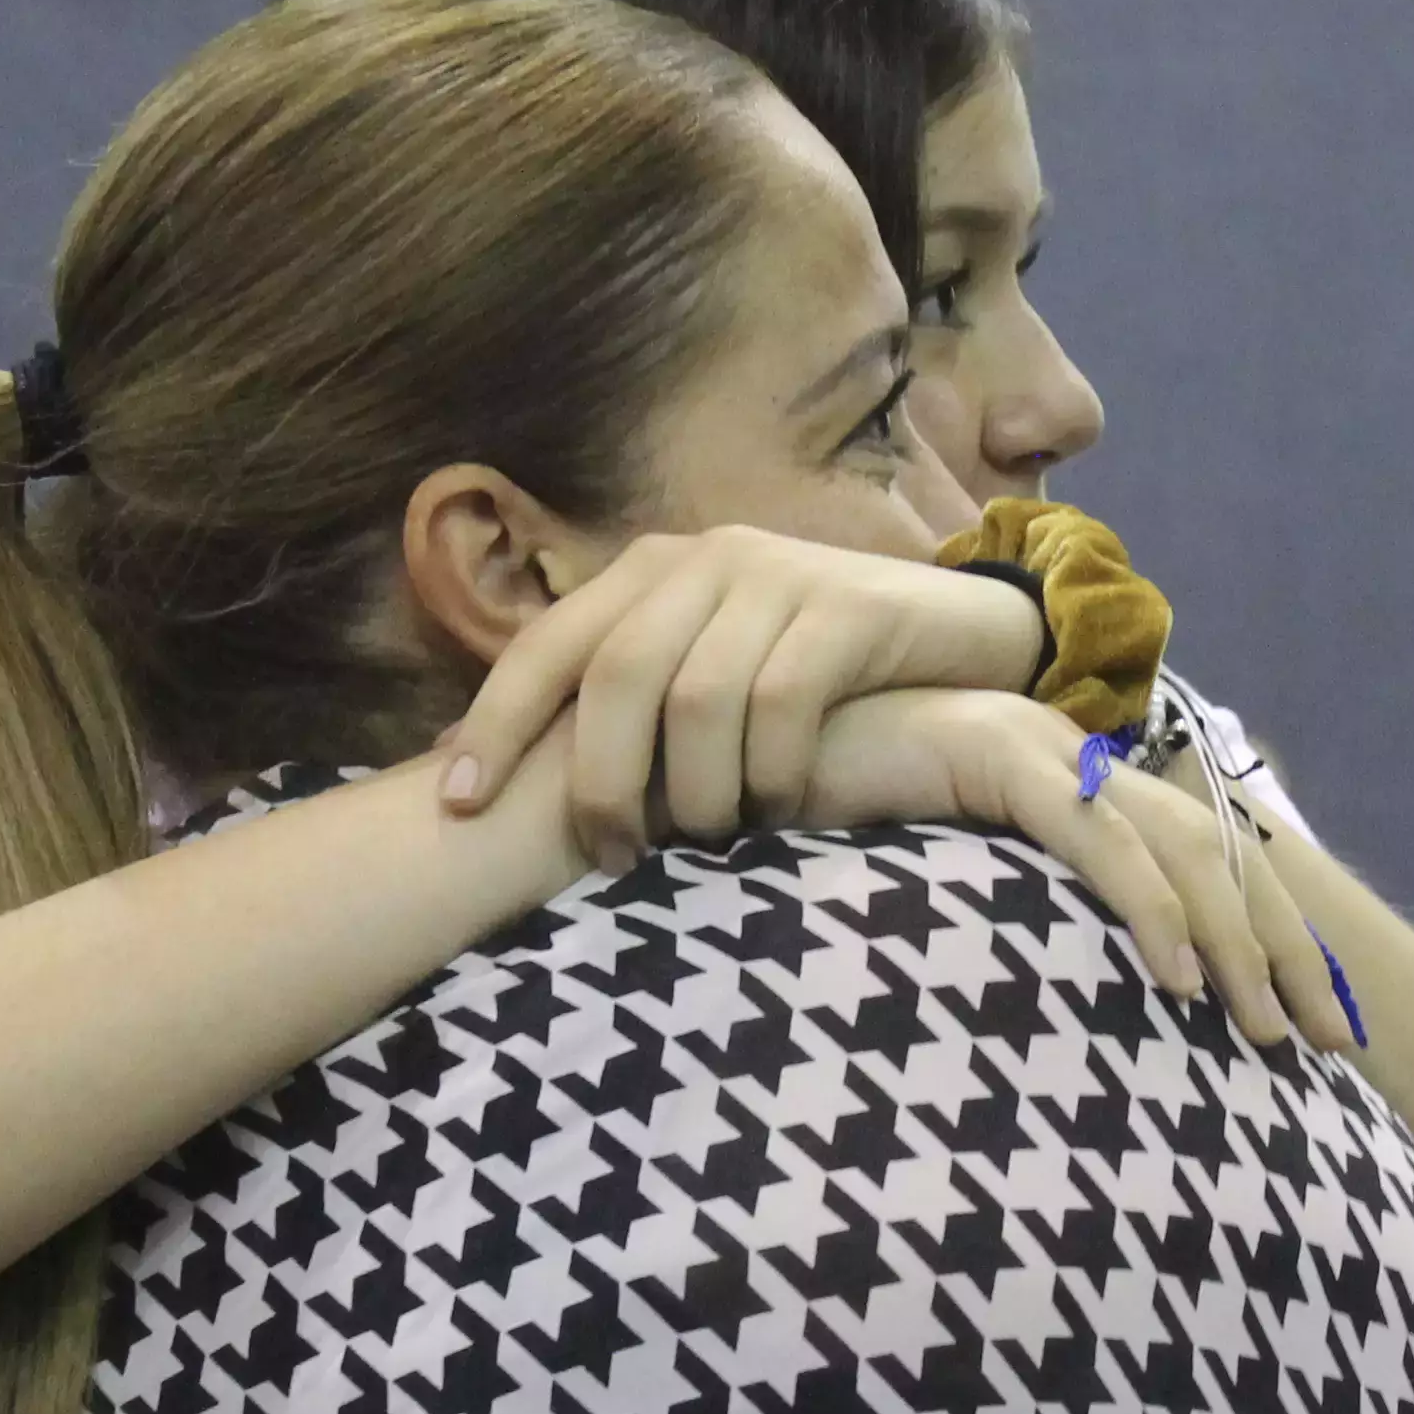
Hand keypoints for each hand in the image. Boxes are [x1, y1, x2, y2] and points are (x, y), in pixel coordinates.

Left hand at [438, 528, 1042, 866]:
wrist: (956, 634)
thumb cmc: (814, 677)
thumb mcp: (709, 670)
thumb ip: (627, 702)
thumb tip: (496, 780)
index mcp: (650, 571)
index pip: (547, 644)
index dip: (494, 722)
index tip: (458, 803)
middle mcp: (704, 559)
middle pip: (616, 675)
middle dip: (601, 779)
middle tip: (615, 854)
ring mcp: (777, 575)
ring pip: (697, 699)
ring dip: (694, 789)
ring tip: (709, 836)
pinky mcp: (844, 607)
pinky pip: (781, 703)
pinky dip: (769, 772)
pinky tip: (779, 807)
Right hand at [801, 691, 1360, 1053]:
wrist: (738, 753)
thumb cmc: (828, 836)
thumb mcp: (943, 891)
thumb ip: (1007, 926)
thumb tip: (1067, 1016)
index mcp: (1074, 791)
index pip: (1204, 864)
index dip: (1268, 940)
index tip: (1310, 1031)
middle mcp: (1074, 764)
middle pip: (1221, 856)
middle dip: (1287, 952)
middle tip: (1336, 1046)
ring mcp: (1040, 753)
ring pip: (1181, 850)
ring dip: (1238, 944)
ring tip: (1268, 1035)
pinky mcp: (998, 759)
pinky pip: (1096, 838)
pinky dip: (1149, 908)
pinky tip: (1176, 980)